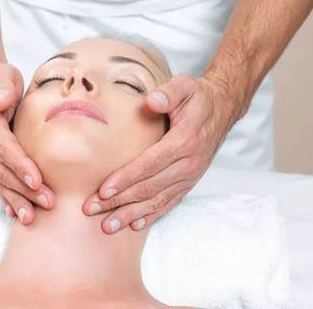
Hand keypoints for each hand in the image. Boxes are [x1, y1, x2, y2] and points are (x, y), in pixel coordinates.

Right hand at [0, 61, 54, 223]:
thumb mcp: (1, 75)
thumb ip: (2, 86)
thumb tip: (0, 101)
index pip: (5, 147)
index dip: (20, 165)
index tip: (36, 179)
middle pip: (4, 170)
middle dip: (24, 189)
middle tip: (47, 202)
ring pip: (1, 181)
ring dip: (17, 199)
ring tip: (32, 217)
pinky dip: (7, 198)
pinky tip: (15, 213)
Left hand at [82, 73, 240, 233]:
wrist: (221, 110)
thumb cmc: (197, 98)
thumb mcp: (185, 85)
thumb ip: (169, 92)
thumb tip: (152, 100)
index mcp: (184, 141)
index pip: (151, 164)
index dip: (127, 178)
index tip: (103, 189)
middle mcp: (188, 163)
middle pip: (149, 187)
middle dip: (118, 200)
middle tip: (91, 209)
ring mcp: (190, 176)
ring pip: (157, 200)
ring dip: (130, 214)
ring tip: (107, 226)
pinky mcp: (189, 182)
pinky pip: (170, 203)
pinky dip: (152, 215)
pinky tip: (134, 225)